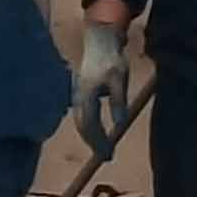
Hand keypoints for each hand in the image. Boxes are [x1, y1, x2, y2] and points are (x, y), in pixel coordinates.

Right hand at [74, 16, 133, 154]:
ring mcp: (77, 91)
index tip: (108, 155)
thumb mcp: (119, 81)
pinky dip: (87, 125)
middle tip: (106, 156)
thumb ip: (118, 102)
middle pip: (82, 124)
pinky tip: (95, 129)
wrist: (99, 39)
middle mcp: (78, 94)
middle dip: (93, 142)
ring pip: (79, 119)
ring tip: (101, 147)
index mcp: (87, 94)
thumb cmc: (111, 60)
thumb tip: (119, 125)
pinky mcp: (80, 89)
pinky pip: (81, 112)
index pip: (90, 124)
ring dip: (89, 135)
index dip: (98, 141)